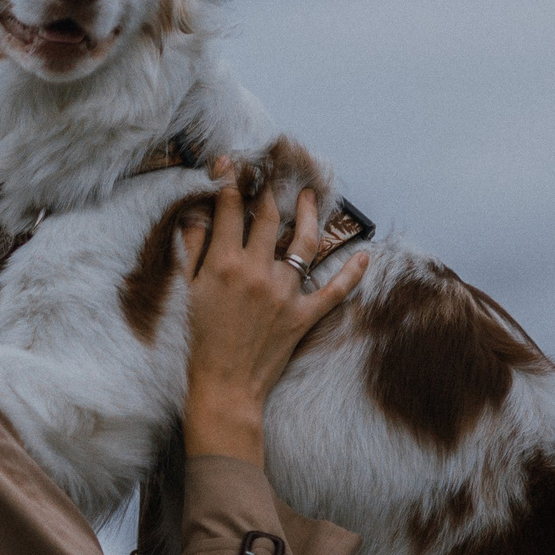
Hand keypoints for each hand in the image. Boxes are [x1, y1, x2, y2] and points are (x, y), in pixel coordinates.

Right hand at [177, 158, 370, 465]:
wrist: (225, 385)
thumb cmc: (200, 340)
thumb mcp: (190, 292)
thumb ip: (195, 251)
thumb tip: (197, 216)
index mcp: (224, 264)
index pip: (231, 211)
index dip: (232, 185)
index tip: (235, 168)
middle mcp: (257, 272)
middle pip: (269, 218)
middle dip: (270, 192)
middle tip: (273, 176)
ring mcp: (284, 294)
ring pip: (304, 244)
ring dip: (309, 215)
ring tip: (309, 196)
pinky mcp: (303, 316)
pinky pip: (334, 291)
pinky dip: (352, 274)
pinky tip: (364, 256)